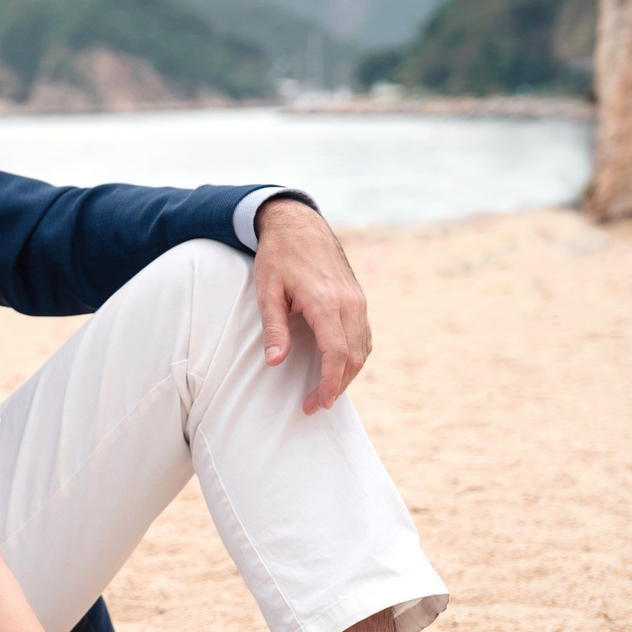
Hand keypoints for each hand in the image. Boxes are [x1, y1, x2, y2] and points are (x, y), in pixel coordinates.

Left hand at [252, 198, 369, 413]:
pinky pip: (364, 336)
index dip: (329, 382)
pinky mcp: (359, 299)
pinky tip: (338, 369)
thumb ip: (273, 327)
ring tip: (324, 393)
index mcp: (325, 300)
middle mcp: (349, 302)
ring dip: (347, 375)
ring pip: (363, 348)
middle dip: (336, 386)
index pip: (336, 352)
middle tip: (313, 406)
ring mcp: (358, 300)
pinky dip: (355, 357)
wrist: (299, 225)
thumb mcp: (266, 291)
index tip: (316, 403)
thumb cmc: (278, 257)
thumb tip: (275, 361)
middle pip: (353, 356)